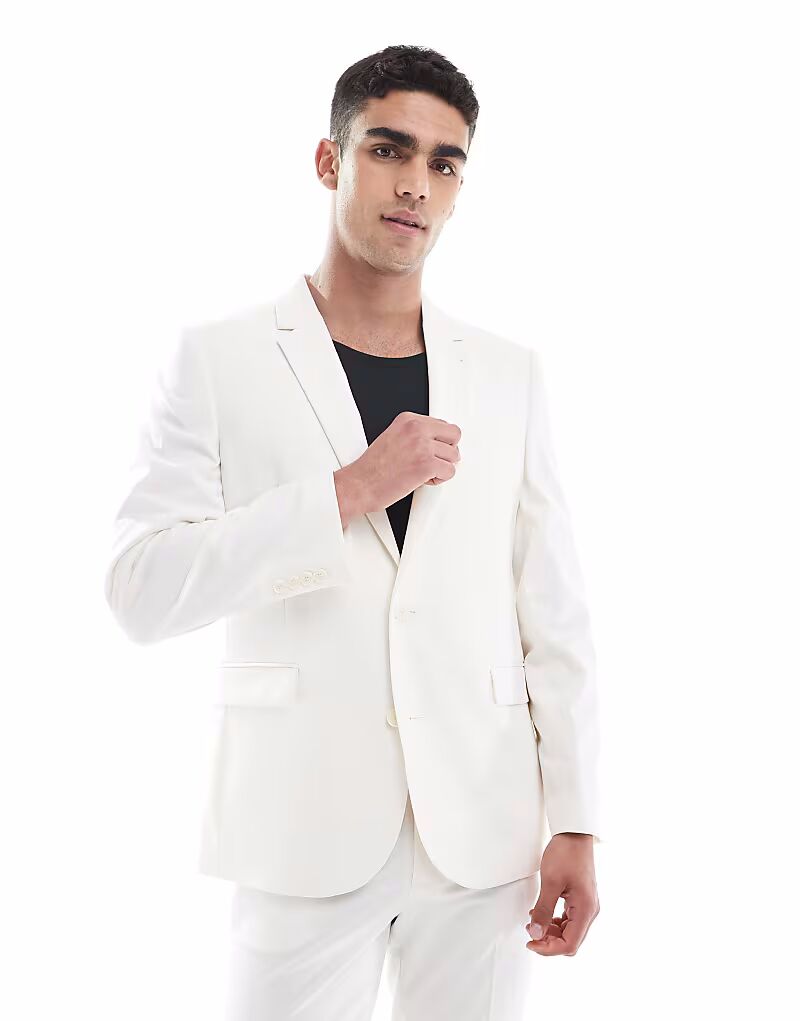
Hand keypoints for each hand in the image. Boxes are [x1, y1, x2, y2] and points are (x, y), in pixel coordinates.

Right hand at [339, 412, 460, 515]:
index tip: (428, 451)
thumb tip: (439, 441)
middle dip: (448, 450)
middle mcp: (416, 428)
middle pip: (455, 434)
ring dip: (442, 467)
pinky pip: (450, 471)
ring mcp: (422, 446)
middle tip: (434, 461)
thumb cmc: (372, 468)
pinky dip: (439, 480)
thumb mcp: (393, 437)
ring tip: (424, 472)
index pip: (442, 424)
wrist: (359, 484)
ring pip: (454, 455)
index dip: (438, 442)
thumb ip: (416, 435)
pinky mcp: (426, 464)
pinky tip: (423, 480)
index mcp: (408, 420)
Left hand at [526, 833, 598, 955]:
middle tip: (530, 932)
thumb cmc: (566, 853)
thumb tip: (536, 933)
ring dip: (551, 932)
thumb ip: (543, 910)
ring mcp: (586, 905)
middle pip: (571, 940)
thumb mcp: (550, 882)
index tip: (531, 943)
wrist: (574, 833)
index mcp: (585, 909)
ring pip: (570, 931)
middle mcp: (590, 910)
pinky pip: (569, 919)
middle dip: (549, 941)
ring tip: (534, 923)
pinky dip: (555, 921)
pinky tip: (542, 914)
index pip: (570, 944)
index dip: (549, 949)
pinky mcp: (581, 899)